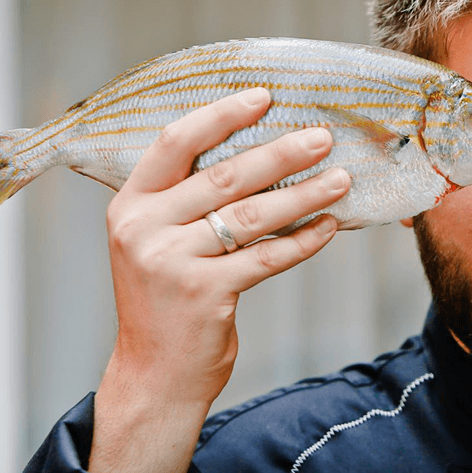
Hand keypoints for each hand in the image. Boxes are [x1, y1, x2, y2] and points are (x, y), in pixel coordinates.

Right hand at [89, 87, 349, 472]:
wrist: (154, 375)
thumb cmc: (166, 302)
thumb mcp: (158, 243)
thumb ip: (187, 202)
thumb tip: (259, 152)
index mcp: (130, 204)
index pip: (176, 142)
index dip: (222, 115)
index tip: (265, 97)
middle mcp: (144, 228)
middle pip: (226, 176)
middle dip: (282, 153)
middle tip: (324, 137)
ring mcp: (172, 262)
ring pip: (254, 215)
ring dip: (305, 194)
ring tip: (341, 179)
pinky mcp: (205, 294)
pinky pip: (268, 257)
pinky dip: (304, 240)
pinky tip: (330, 226)